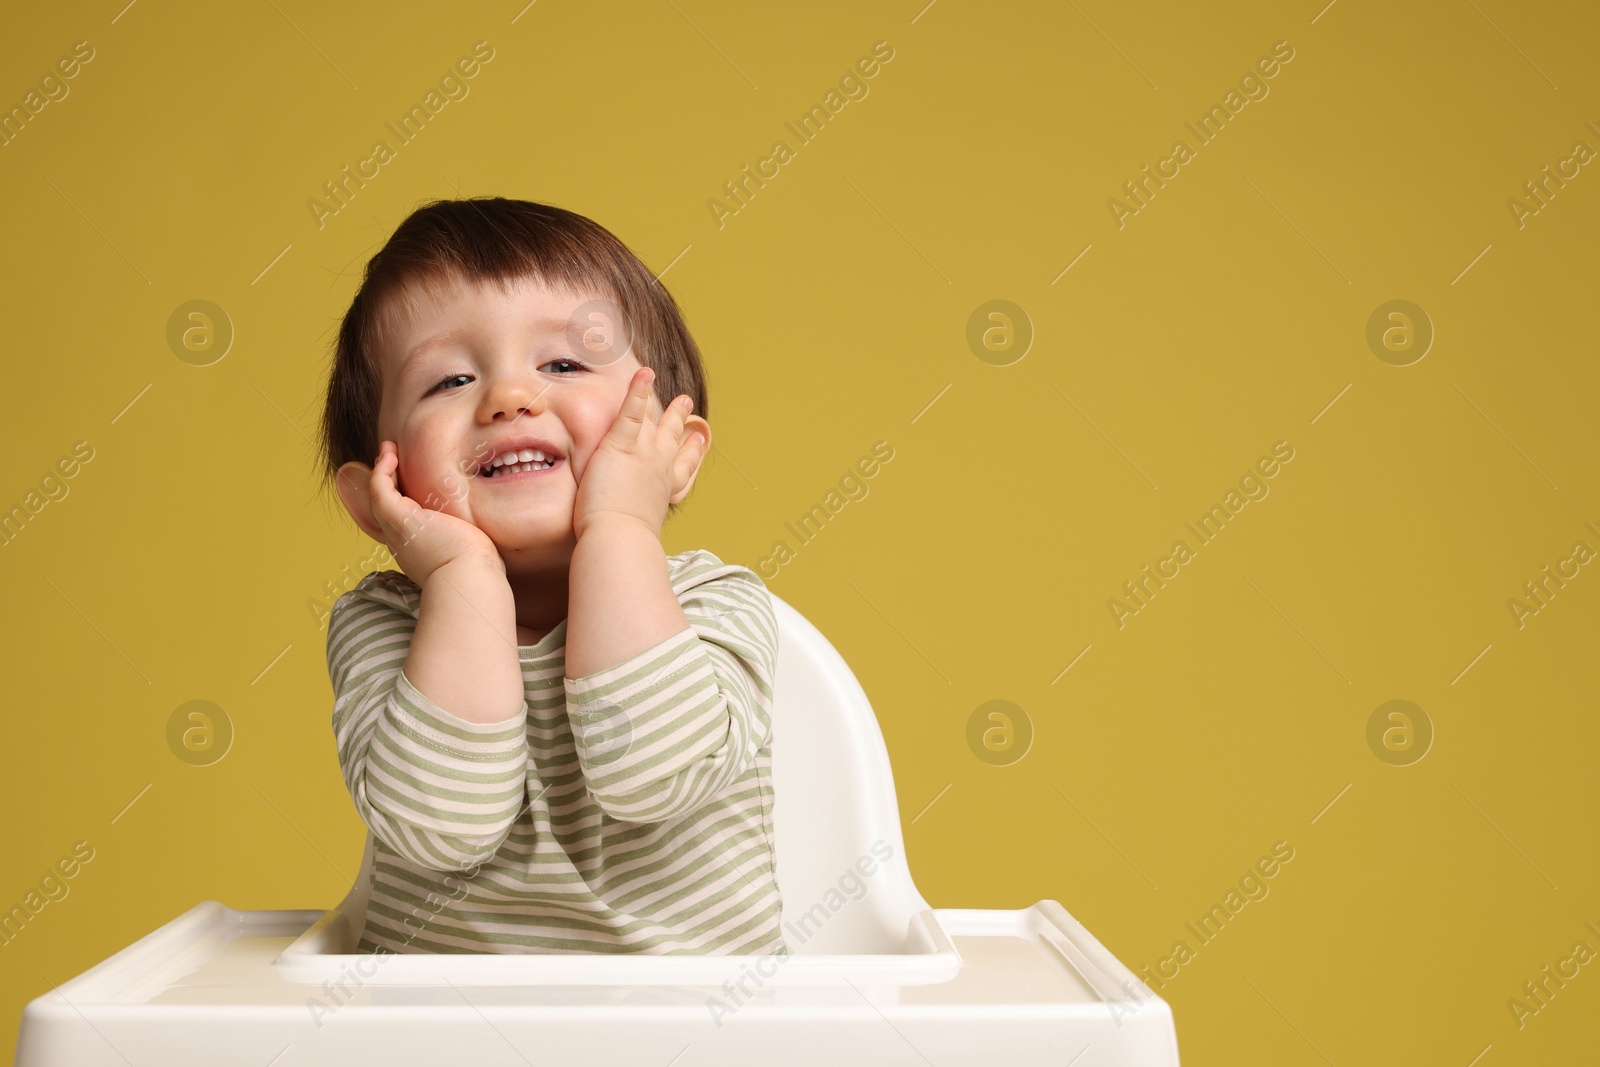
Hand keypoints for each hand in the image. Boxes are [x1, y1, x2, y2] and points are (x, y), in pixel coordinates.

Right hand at [367, 440, 501, 585]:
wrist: (469, 580)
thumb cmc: (478, 573)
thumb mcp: (472, 553)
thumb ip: (473, 544)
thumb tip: (490, 541)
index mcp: (418, 549)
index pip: (405, 522)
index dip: (402, 498)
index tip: (411, 480)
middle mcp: (402, 541)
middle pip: (386, 507)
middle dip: (387, 482)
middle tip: (391, 459)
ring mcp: (397, 531)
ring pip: (380, 496)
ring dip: (382, 470)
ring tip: (388, 451)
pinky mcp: (399, 520)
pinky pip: (380, 490)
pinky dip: (381, 472)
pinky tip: (391, 456)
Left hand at [573, 366, 708, 541]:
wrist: (619, 539)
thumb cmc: (623, 544)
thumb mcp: (637, 531)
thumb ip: (636, 523)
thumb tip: (629, 539)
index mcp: (664, 490)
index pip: (683, 468)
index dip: (691, 452)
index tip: (699, 441)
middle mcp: (660, 469)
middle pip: (674, 440)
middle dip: (681, 422)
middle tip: (687, 405)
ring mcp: (644, 454)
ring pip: (658, 423)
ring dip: (667, 406)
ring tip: (673, 391)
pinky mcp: (621, 446)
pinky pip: (632, 412)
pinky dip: (639, 391)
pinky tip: (645, 374)